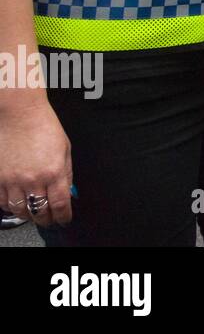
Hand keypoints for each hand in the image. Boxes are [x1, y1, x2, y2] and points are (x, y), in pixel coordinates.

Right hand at [0, 101, 73, 226]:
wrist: (19, 114)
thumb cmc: (44, 127)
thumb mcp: (65, 149)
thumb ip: (67, 173)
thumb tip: (68, 191)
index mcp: (54, 172)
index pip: (60, 205)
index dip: (63, 216)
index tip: (64, 219)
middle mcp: (33, 179)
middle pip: (40, 212)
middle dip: (47, 219)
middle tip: (50, 219)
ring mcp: (13, 180)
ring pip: (20, 211)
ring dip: (29, 215)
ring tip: (35, 213)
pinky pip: (3, 202)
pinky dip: (12, 207)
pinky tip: (18, 203)